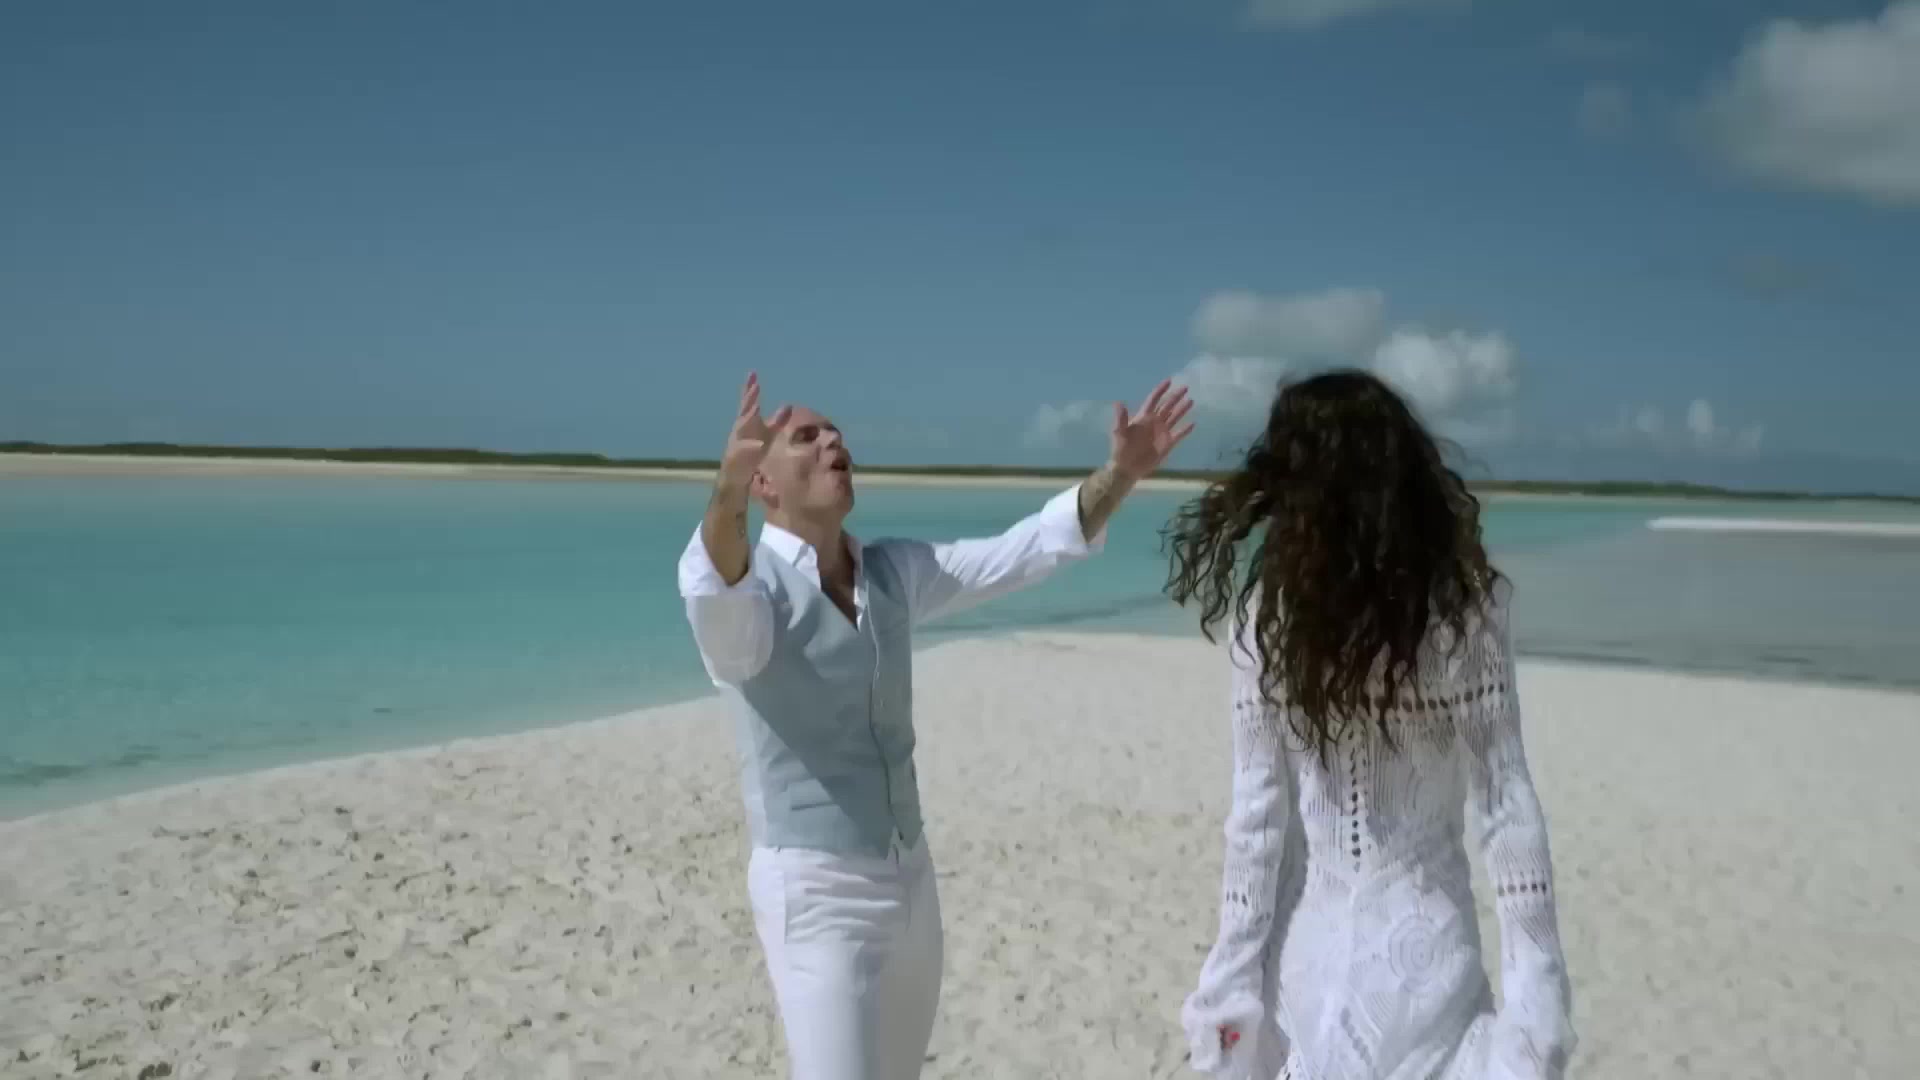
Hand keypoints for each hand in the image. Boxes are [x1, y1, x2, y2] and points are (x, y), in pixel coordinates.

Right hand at [718, 372, 790, 489]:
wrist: (736, 474)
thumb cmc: (752, 450)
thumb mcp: (767, 434)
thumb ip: (777, 421)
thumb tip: (788, 405)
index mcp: (746, 421)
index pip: (748, 401)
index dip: (749, 387)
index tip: (752, 372)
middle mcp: (739, 428)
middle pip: (744, 410)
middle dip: (749, 398)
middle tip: (755, 385)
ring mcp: (736, 441)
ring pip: (741, 428)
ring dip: (748, 417)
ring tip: (756, 406)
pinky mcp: (736, 456)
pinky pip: (743, 450)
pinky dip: (750, 446)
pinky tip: (758, 444)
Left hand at [1108, 378, 1193, 480]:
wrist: (1127, 468)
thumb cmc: (1121, 449)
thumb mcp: (1119, 433)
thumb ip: (1121, 418)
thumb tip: (1118, 402)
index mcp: (1143, 418)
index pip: (1154, 400)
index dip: (1161, 390)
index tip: (1169, 381)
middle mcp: (1154, 422)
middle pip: (1167, 406)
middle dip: (1175, 396)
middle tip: (1185, 387)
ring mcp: (1162, 432)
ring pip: (1174, 417)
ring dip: (1182, 409)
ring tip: (1191, 401)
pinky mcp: (1168, 444)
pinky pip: (1179, 434)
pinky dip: (1185, 429)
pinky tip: (1193, 423)